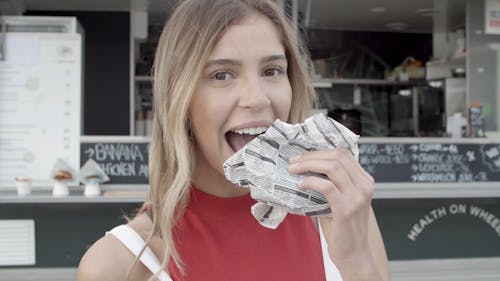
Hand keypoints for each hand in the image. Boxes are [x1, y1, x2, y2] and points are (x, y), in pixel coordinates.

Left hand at [289, 147, 380, 279]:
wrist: (353, 254)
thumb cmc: (343, 228)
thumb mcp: (340, 199)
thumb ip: (330, 183)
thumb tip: (305, 167)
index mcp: (364, 180)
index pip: (343, 153)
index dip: (320, 151)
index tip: (302, 156)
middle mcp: (364, 186)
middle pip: (337, 156)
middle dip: (311, 156)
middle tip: (294, 161)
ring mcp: (357, 197)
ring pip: (332, 167)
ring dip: (308, 165)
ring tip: (294, 170)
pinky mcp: (346, 209)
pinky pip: (326, 186)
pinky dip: (310, 182)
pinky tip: (301, 185)